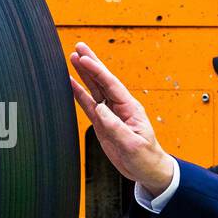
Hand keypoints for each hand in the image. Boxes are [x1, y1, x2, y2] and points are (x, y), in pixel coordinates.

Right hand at [68, 41, 174, 196]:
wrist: (147, 170)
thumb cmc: (145, 157)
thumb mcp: (132, 144)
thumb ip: (116, 127)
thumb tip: (100, 109)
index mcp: (129, 108)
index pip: (110, 85)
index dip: (97, 70)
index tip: (84, 59)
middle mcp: (119, 107)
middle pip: (102, 80)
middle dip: (90, 63)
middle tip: (78, 47)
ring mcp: (110, 114)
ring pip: (94, 89)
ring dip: (84, 74)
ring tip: (72, 58)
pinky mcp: (102, 123)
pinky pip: (89, 105)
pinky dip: (79, 93)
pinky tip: (71, 83)